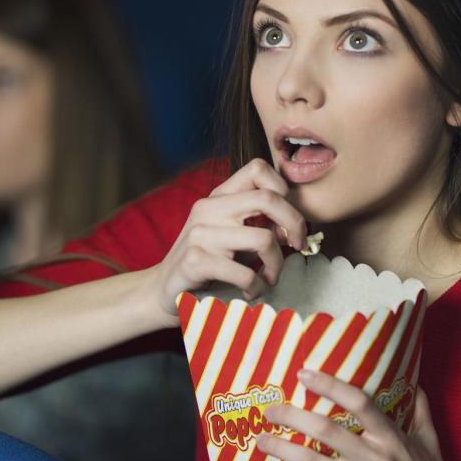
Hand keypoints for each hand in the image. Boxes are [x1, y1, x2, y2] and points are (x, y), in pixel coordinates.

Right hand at [147, 158, 307, 323]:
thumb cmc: (207, 264)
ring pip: (263, 239)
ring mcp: (200, 233)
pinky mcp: (195, 261)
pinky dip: (257, 287)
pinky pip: (245, 273)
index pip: (258, 169)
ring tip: (268, 278)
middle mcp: (208, 209)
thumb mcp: (233, 236)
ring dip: (276, 265)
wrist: (163, 290)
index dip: (284, 190)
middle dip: (295, 223)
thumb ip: (259, 225)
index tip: (288, 219)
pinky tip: (251, 292)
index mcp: (219, 197)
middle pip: (268, 199)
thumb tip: (293, 227)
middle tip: (298, 245)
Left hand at [257, 369, 447, 460]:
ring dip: (282, 449)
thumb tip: (413, 384)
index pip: (359, 402)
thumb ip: (420, 414)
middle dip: (292, 416)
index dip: (330, 385)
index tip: (304, 373)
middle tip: (270, 410)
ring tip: (261, 440)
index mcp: (391, 438)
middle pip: (326, 430)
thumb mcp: (431, 446)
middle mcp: (373, 459)